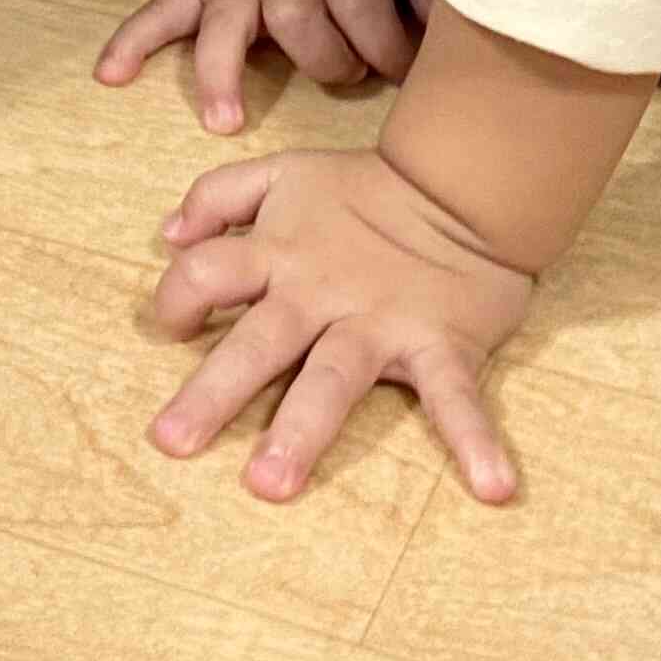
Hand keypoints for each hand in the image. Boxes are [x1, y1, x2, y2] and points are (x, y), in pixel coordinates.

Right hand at [101, 0, 425, 132]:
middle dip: (325, 60)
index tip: (403, 72)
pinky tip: (110, 75)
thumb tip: (462, 27)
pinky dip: (130, 42)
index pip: (368, 13)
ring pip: (225, 28)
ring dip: (222, 74)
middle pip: (301, 23)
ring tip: (224, 122)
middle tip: (338, 74)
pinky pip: (157, 15)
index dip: (391, 50)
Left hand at [146, 145, 531, 503]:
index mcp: (278, 255)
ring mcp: (380, 324)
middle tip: (172, 442)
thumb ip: (217, 196)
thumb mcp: (280, 174)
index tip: (176, 329)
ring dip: (302, 431)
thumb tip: (168, 237)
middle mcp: (319, 295)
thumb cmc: (361, 190)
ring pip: (331, 379)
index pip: (206, 273)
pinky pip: (456, 396)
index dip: (179, 297)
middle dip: (212, 392)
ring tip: (272, 484)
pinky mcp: (441, 344)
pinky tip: (492, 486)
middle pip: (257, 343)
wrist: (458, 186)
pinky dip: (475, 438)